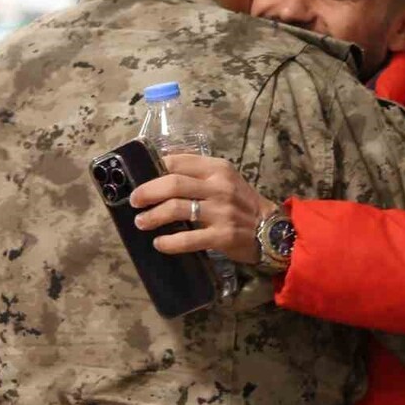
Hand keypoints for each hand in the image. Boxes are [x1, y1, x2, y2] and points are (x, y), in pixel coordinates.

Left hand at [128, 154, 275, 264]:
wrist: (270, 230)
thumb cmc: (242, 203)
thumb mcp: (225, 179)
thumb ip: (199, 173)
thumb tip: (161, 169)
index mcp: (218, 169)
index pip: (179, 161)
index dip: (154, 168)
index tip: (139, 178)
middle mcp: (219, 187)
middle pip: (173, 184)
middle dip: (147, 192)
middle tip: (134, 201)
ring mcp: (221, 212)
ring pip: (176, 209)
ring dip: (152, 216)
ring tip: (141, 222)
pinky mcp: (222, 236)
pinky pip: (188, 239)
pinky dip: (169, 242)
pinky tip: (159, 243)